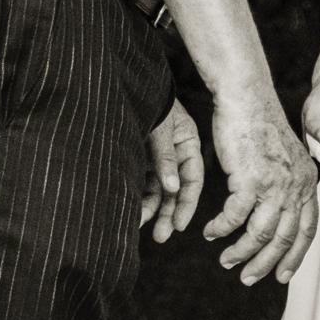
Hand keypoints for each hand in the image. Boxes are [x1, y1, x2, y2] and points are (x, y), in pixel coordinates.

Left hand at [141, 99, 204, 243]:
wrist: (127, 82)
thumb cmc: (150, 101)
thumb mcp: (161, 127)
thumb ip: (165, 157)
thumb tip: (173, 188)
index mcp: (188, 143)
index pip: (192, 180)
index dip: (186, 204)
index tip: (179, 225)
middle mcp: (174, 153)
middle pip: (175, 190)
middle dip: (168, 213)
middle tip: (160, 237)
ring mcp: (156, 156)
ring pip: (157, 189)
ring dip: (151, 209)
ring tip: (138, 225)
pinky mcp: (139, 157)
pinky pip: (141, 183)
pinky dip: (137, 196)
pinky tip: (131, 212)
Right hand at [205, 87, 318, 285]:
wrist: (246, 98)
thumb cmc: (258, 125)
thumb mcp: (284, 157)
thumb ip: (287, 182)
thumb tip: (281, 207)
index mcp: (306, 182)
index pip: (307, 230)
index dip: (295, 256)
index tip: (282, 276)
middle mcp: (296, 186)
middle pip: (284, 238)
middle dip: (265, 263)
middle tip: (248, 278)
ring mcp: (275, 184)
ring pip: (259, 233)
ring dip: (240, 252)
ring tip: (226, 261)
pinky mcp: (250, 179)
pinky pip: (234, 217)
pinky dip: (221, 229)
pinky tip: (211, 232)